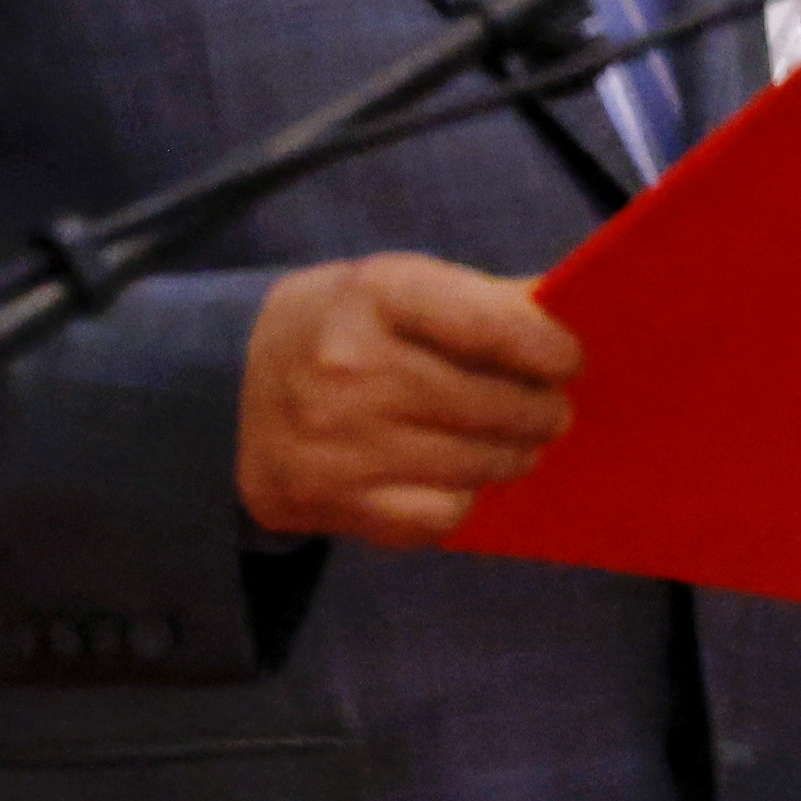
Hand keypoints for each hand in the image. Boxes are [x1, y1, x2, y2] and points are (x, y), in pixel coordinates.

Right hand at [239, 254, 582, 546]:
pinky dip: (460, 500)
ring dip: (513, 457)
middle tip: (553, 412)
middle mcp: (349, 367)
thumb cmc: (345, 327)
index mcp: (375, 294)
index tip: (570, 363)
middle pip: (493, 404)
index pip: (493, 326)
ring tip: (517, 445)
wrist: (227, 386)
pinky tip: (458, 478)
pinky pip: (438, 515)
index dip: (548, 350)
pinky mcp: (328, 499)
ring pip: (476, 465)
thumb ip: (487, 301)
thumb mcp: (400, 285)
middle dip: (542, 412)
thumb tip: (573, 314)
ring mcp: (336, 439)